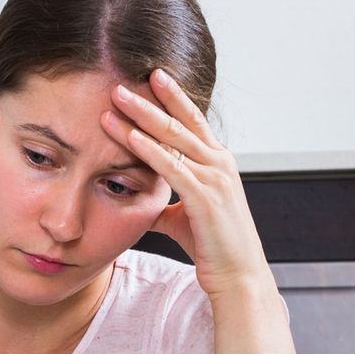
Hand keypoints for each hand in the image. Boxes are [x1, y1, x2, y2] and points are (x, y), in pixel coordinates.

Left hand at [101, 69, 272, 299]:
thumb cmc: (213, 248)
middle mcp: (220, 164)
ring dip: (142, 117)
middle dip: (149, 99)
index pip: (192, 121)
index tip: (150, 77)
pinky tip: (129, 136)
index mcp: (218, 163)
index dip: (171, 98)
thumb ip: (165, 203)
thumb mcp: (184, 218)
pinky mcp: (206, 198)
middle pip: (180, 122)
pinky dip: (149, 150)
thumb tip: (142, 202)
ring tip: (117, 99)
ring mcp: (215, 178)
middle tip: (122, 82)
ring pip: (173, 139)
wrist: (238, 276)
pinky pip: (172, 167)